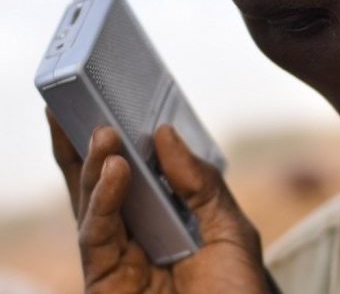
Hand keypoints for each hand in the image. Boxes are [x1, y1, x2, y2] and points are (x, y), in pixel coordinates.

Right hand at [47, 109, 272, 292]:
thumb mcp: (229, 229)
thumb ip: (199, 183)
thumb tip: (165, 135)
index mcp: (165, 222)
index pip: (135, 176)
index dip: (120, 141)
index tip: (110, 101)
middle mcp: (136, 238)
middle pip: (101, 185)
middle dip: (85, 145)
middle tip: (73, 102)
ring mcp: (117, 260)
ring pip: (91, 205)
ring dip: (94, 166)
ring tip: (101, 131)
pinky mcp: (104, 282)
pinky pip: (96, 236)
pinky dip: (103, 202)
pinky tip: (116, 172)